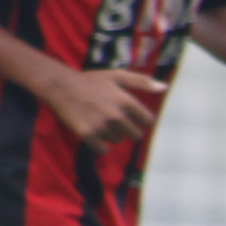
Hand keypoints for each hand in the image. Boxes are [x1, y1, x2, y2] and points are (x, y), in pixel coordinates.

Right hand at [46, 68, 164, 151]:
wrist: (61, 86)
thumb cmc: (90, 80)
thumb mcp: (117, 76)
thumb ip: (141, 81)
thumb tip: (164, 87)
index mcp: (125, 101)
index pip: (147, 121)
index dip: (141, 119)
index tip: (132, 116)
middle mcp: (116, 115)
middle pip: (135, 135)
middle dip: (128, 129)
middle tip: (114, 120)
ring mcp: (102, 126)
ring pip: (117, 141)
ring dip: (111, 134)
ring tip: (99, 121)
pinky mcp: (88, 135)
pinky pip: (103, 149)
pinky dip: (99, 144)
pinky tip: (93, 132)